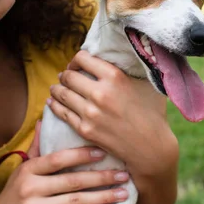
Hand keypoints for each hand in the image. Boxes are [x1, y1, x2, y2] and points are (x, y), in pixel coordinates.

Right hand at [0, 121, 131, 203]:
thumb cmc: (13, 196)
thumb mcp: (21, 170)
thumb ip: (37, 148)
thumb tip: (44, 120)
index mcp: (28, 170)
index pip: (58, 159)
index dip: (81, 154)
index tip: (104, 151)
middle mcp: (31, 188)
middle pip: (72, 181)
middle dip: (101, 177)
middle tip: (124, 174)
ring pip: (76, 201)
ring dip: (103, 197)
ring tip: (123, 193)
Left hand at [47, 50, 177, 179]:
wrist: (150, 147)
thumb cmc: (151, 113)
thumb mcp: (144, 84)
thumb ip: (128, 69)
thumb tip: (114, 57)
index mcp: (114, 76)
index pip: (82, 58)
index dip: (76, 60)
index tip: (77, 65)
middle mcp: (100, 92)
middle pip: (69, 76)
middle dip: (65, 74)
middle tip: (66, 76)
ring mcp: (90, 112)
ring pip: (61, 93)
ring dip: (56, 88)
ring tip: (56, 88)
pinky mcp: (85, 129)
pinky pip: (62, 112)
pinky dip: (55, 105)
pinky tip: (53, 102)